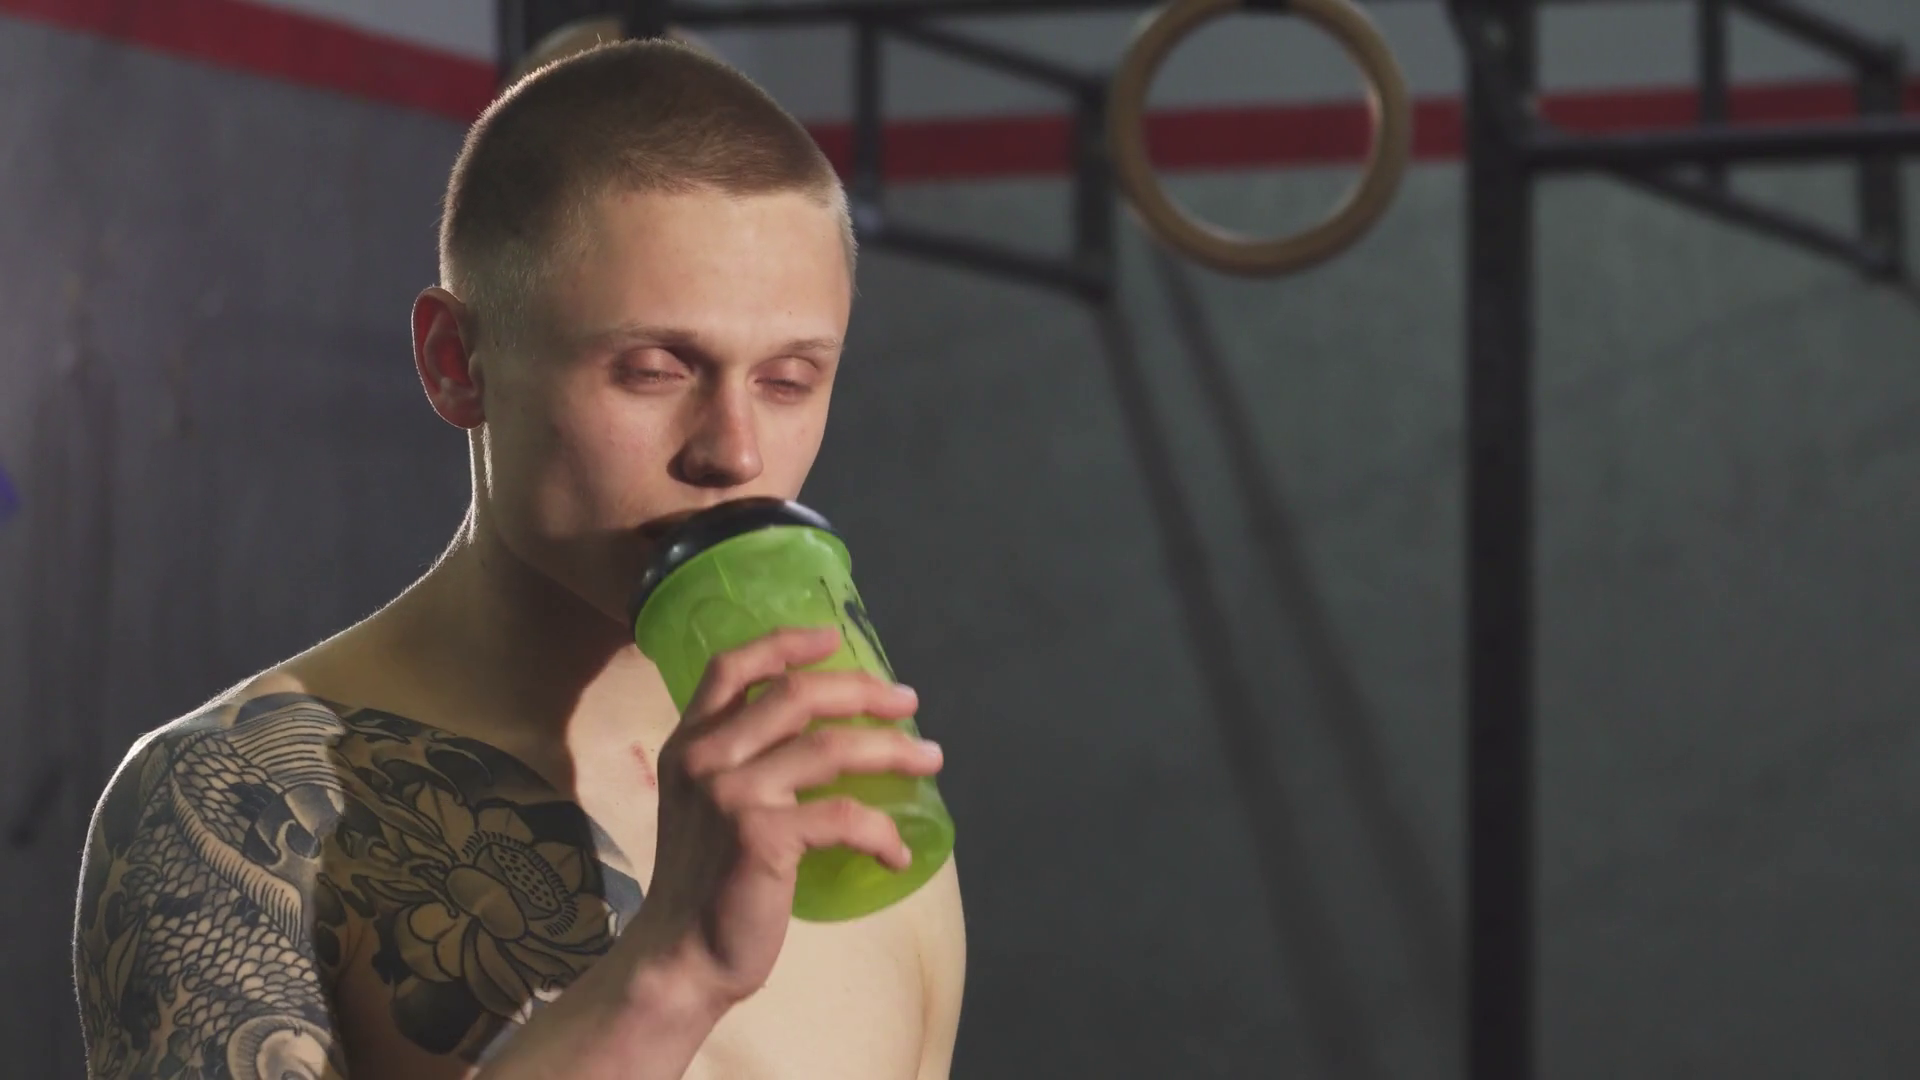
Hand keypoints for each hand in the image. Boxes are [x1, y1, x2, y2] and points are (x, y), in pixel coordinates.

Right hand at [627, 626, 943, 1009]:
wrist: (680, 958)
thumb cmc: (703, 885)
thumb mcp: (702, 806)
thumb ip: (738, 762)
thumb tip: (820, 735)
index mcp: (688, 743)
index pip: (732, 667)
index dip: (786, 643)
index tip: (834, 637)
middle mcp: (705, 758)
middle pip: (797, 695)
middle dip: (863, 690)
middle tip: (908, 701)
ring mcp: (732, 794)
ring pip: (831, 748)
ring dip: (893, 750)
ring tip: (930, 759)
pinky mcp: (762, 836)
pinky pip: (844, 817)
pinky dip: (881, 833)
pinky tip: (897, 854)